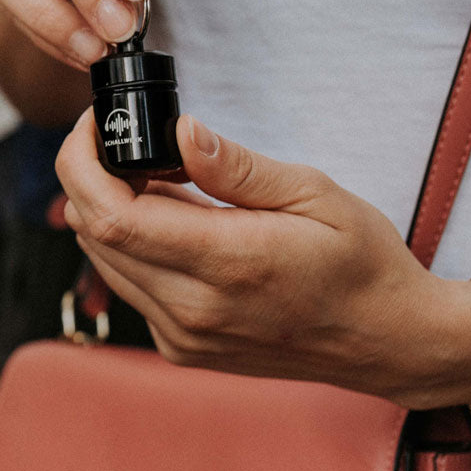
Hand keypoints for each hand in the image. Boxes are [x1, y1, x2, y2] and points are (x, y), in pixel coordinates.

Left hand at [56, 110, 470, 408]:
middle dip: (86, 177)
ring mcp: (184, 336)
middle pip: (94, 236)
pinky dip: (128, 242)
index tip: (94, 123)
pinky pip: (128, 286)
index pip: (112, 217)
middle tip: (117, 137)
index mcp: (226, 263)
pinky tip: (167, 217)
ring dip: (105, 209)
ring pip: (103, 261)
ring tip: (151, 173)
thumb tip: (180, 131)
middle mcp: (193, 310)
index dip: (83, 163)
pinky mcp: (183, 347)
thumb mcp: (313, 193)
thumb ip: (237, 167)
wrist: (387, 339)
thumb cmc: (360, 260)